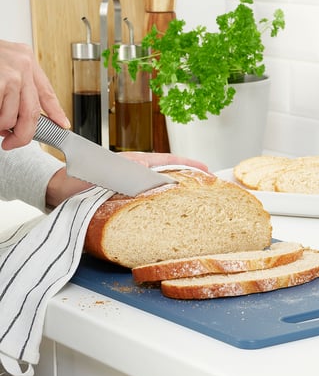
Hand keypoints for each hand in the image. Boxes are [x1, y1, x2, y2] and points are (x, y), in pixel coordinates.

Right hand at [0, 40, 69, 149]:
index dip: (56, 112)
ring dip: (0, 126)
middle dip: (23, 134)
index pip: (46, 92)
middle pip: (32, 111)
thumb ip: (16, 84)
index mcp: (26, 58)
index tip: (62, 125)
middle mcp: (22, 64)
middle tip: (12, 142)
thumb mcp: (4, 62)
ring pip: (10, 117)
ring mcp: (8, 74)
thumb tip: (20, 117)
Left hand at [45, 151, 208, 207]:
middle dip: (188, 179)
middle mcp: (135, 171)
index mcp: (134, 162)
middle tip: (208, 189)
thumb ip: (126, 172)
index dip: (188, 165)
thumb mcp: (103, 173)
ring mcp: (130, 184)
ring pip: (159, 187)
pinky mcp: (123, 197)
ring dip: (175, 192)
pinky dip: (159, 204)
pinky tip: (165, 214)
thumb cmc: (74, 180)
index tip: (206, 170)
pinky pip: (147, 200)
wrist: (54, 190)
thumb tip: (149, 169)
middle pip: (168, 173)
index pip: (168, 160)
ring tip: (193, 202)